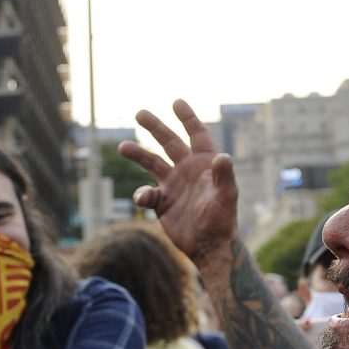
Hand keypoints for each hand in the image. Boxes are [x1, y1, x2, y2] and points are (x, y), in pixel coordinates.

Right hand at [119, 100, 241, 266]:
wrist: (210, 246)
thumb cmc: (222, 220)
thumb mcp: (226, 196)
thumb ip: (224, 176)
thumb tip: (223, 156)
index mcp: (205, 164)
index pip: (197, 135)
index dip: (187, 118)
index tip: (176, 102)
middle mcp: (188, 170)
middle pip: (169, 143)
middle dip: (155, 128)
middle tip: (139, 113)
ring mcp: (174, 185)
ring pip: (152, 163)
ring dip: (138, 154)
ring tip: (122, 147)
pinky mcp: (163, 203)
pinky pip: (148, 193)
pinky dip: (143, 194)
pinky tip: (143, 199)